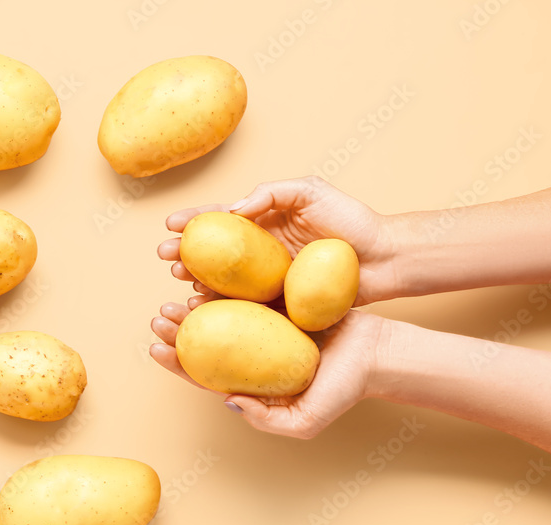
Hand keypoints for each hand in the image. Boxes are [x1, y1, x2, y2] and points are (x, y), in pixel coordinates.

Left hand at [150, 306, 386, 438]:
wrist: (378, 354)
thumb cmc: (344, 390)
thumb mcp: (304, 420)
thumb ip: (265, 419)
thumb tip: (225, 400)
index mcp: (252, 383)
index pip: (204, 374)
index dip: (176, 362)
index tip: (155, 348)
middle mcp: (253, 356)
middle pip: (206, 342)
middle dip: (177, 331)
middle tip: (159, 316)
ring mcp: (264, 329)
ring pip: (220, 316)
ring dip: (194, 307)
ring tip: (174, 295)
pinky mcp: (279, 305)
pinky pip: (246, 294)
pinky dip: (225, 288)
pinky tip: (208, 278)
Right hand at [157, 175, 398, 306]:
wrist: (384, 259)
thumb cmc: (350, 221)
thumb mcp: (310, 191)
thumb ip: (270, 193)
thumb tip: (232, 209)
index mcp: (263, 222)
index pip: (220, 219)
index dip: (193, 221)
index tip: (170, 225)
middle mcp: (260, 252)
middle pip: (212, 253)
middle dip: (183, 253)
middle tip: (166, 258)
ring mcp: (267, 280)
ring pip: (221, 281)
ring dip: (195, 281)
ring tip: (179, 283)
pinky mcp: (278, 304)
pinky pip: (243, 307)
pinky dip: (220, 308)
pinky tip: (202, 308)